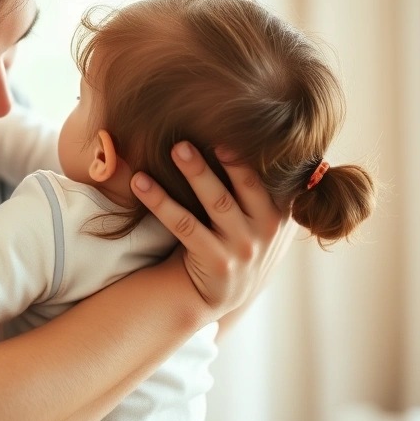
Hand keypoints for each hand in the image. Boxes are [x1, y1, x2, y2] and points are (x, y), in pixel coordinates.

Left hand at [130, 142, 290, 318]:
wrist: (218, 294)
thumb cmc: (233, 242)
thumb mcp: (257, 219)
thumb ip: (257, 188)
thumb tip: (247, 132)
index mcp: (279, 212)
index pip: (268, 177)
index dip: (252, 154)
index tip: (235, 126)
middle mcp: (266, 230)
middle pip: (244, 186)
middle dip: (223, 159)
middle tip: (197, 133)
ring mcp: (242, 247)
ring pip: (216, 203)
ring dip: (194, 173)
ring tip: (173, 148)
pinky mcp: (216, 262)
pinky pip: (184, 225)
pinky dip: (160, 201)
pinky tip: (140, 182)